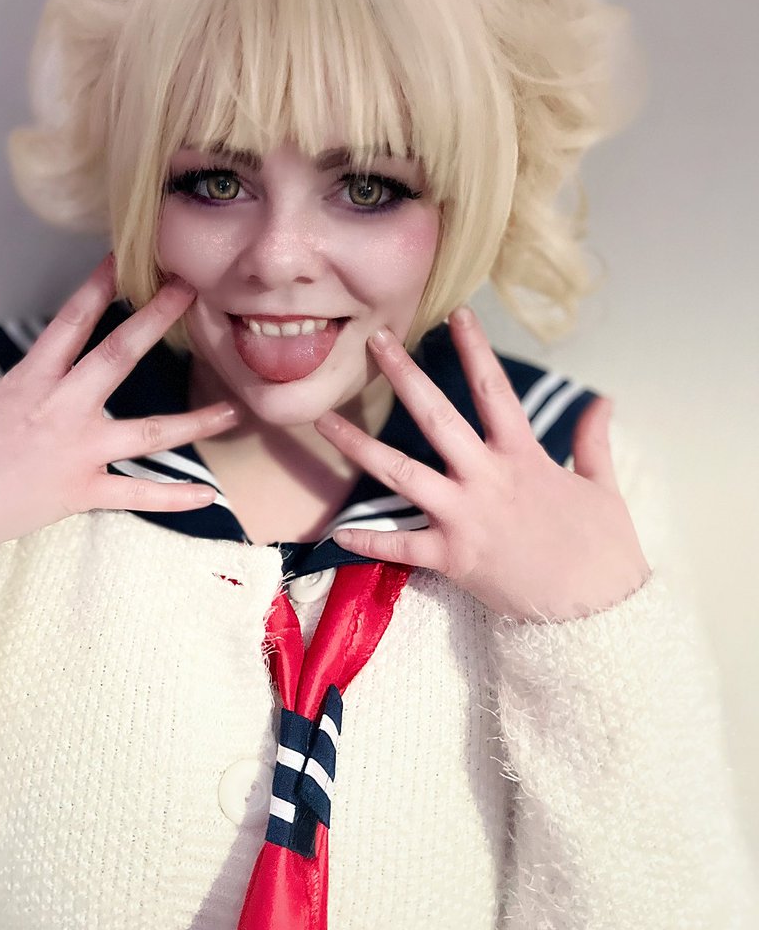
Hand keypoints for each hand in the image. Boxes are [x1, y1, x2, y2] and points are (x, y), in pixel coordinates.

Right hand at [0, 256, 238, 565]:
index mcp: (28, 381)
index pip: (70, 322)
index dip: (98, 287)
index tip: (125, 261)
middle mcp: (60, 410)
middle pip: (118, 356)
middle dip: (156, 320)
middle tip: (189, 291)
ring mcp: (75, 454)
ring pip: (147, 432)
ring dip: (193, 420)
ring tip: (232, 410)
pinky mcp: (79, 495)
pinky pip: (136, 495)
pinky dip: (172, 497)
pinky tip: (207, 494)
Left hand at [313, 307, 650, 622]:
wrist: (599, 615)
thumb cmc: (605, 551)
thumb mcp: (604, 487)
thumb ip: (594, 441)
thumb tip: (603, 400)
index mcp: (524, 457)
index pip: (493, 390)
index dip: (475, 349)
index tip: (455, 314)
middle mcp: (486, 479)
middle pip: (435, 417)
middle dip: (403, 375)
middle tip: (375, 340)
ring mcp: (464, 517)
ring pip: (400, 473)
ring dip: (358, 445)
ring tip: (323, 419)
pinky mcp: (451, 558)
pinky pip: (400, 547)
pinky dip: (367, 541)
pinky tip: (334, 533)